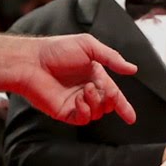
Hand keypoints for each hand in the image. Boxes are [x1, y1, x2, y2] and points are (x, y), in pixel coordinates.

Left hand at [18, 34, 137, 125]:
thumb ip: (112, 58)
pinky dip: (86, 111)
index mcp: (94, 75)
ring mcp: (75, 102)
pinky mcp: (64, 112)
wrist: (32, 61)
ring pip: (97, 113)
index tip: (131, 117)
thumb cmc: (57, 50)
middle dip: (112, 100)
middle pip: (108, 105)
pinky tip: (79, 100)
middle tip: (105, 91)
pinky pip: (82, 119)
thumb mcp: (89, 46)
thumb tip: (133, 69)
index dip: (123, 106)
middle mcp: (86, 90)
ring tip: (86, 90)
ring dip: (96, 102)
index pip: (113, 94)